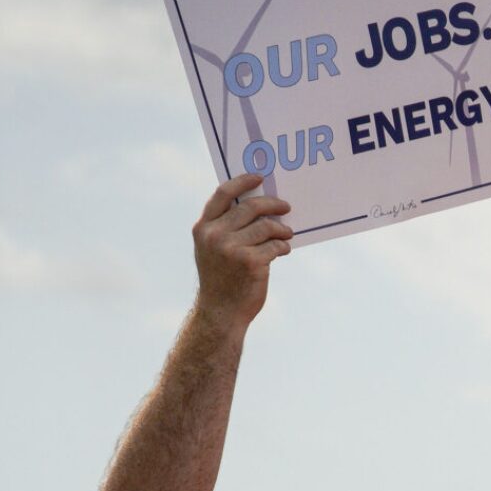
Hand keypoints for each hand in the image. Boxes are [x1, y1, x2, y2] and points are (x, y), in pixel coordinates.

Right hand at [192, 174, 292, 325]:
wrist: (221, 314)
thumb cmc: (221, 280)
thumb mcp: (213, 250)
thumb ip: (226, 228)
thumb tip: (258, 205)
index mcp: (203, 228)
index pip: (223, 193)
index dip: (243, 182)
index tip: (259, 177)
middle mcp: (215, 236)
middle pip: (250, 207)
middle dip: (272, 205)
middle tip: (285, 207)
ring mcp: (232, 249)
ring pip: (266, 226)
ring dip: (282, 229)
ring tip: (287, 234)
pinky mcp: (251, 262)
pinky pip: (275, 245)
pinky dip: (283, 246)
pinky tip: (283, 250)